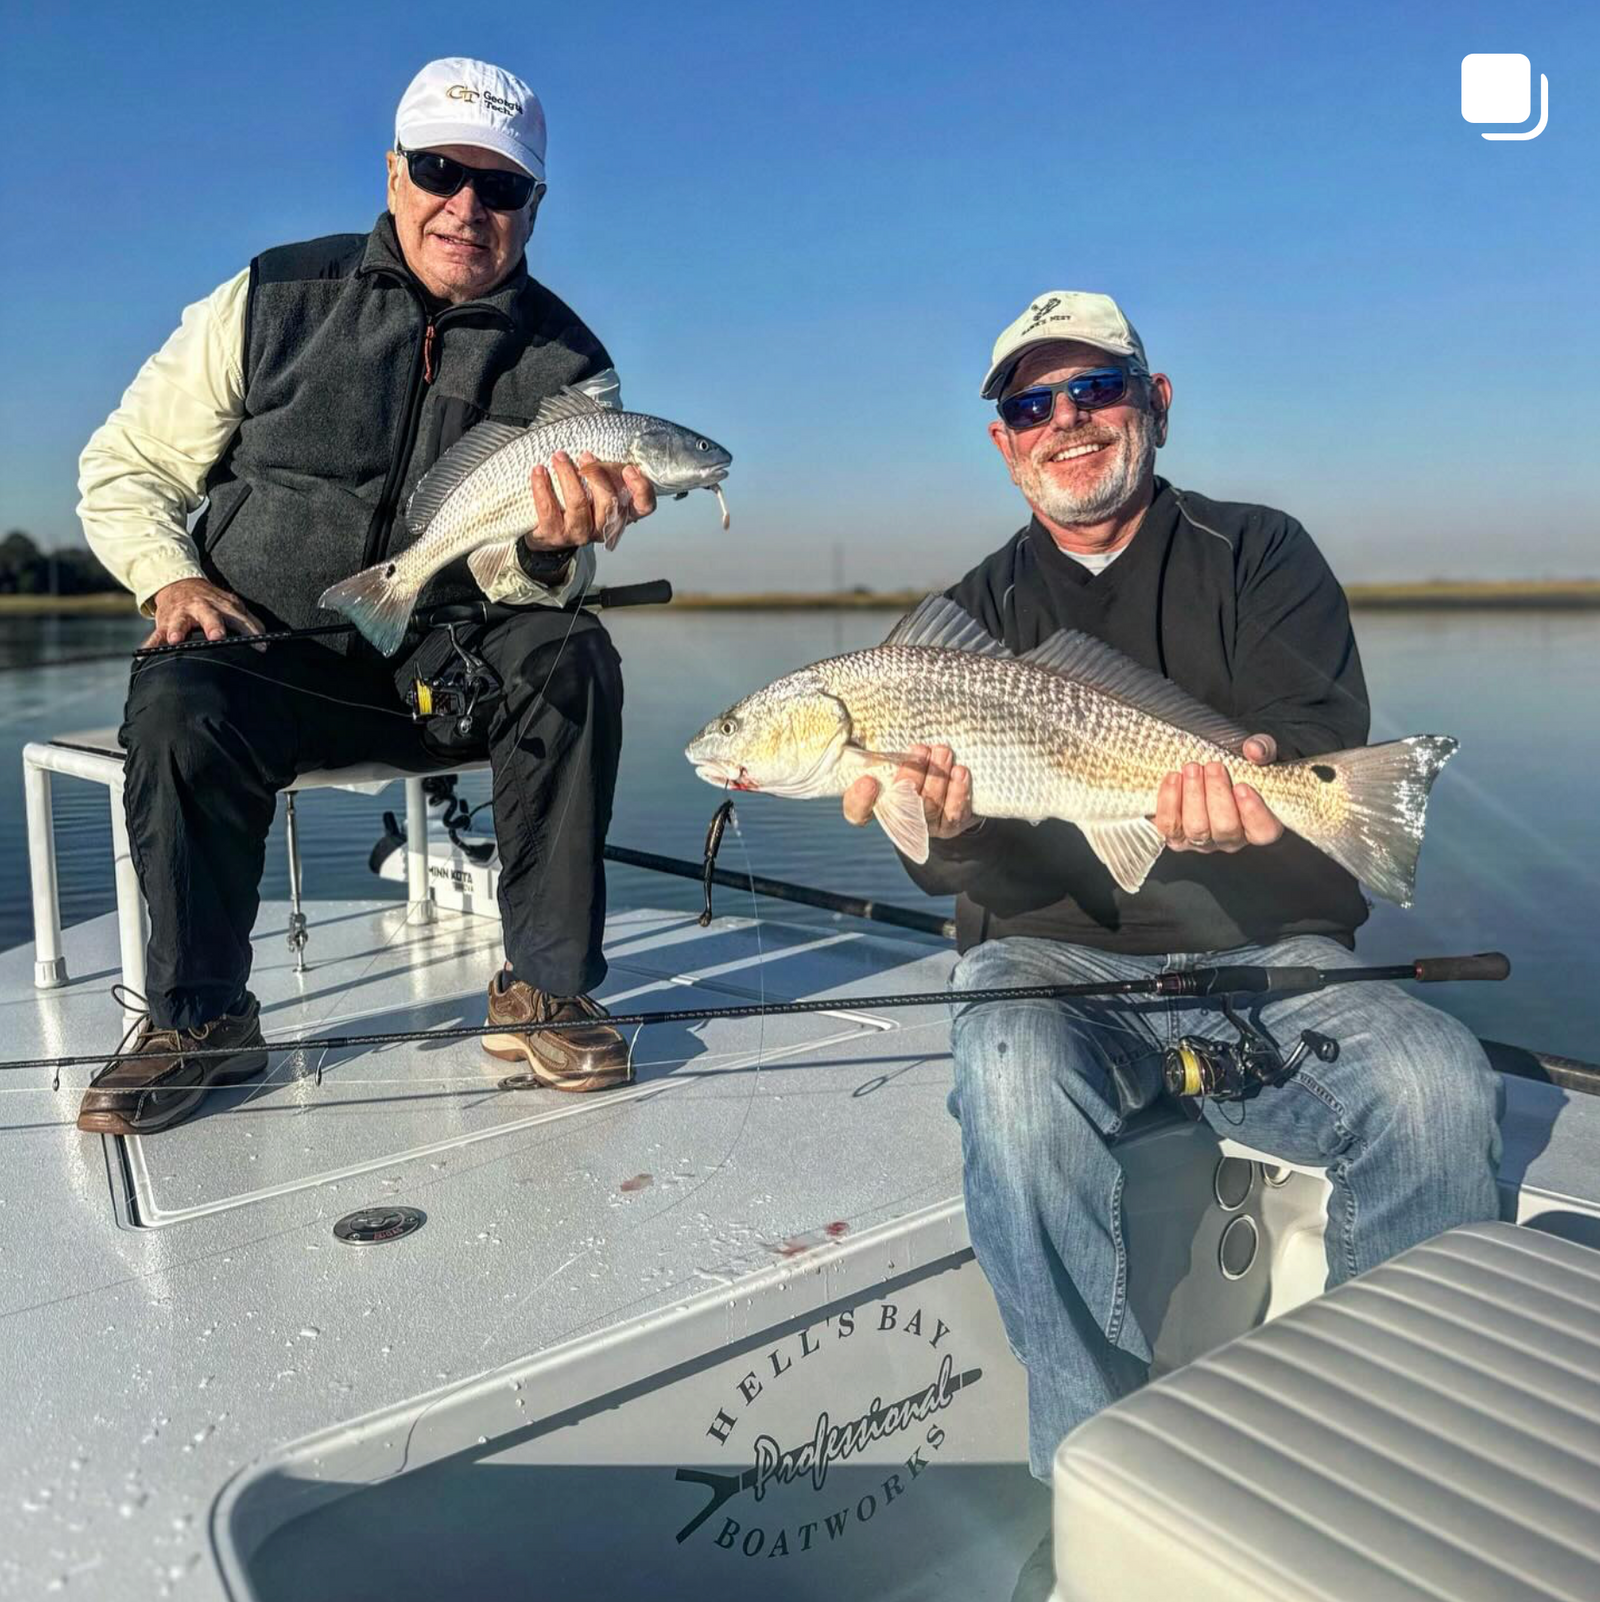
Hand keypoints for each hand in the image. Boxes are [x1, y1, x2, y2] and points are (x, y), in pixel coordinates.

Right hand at [144, 577, 264, 648]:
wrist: (180, 583)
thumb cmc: (211, 601)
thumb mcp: (231, 606)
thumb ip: (249, 622)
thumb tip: (266, 640)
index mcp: (222, 605)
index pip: (240, 619)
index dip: (251, 632)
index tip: (261, 646)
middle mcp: (202, 608)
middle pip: (209, 616)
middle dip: (213, 626)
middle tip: (217, 637)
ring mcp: (181, 614)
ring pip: (179, 623)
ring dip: (177, 631)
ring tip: (175, 640)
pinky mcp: (164, 621)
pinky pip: (156, 634)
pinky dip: (151, 643)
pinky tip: (146, 652)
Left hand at [526, 451, 656, 549]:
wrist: (548, 531)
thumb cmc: (577, 501)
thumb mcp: (597, 486)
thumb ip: (608, 470)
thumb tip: (608, 438)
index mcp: (620, 513)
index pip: (643, 506)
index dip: (640, 489)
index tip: (629, 469)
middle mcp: (603, 526)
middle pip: (609, 502)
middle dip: (597, 475)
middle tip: (585, 455)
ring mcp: (579, 533)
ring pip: (578, 503)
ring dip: (567, 475)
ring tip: (559, 456)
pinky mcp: (554, 535)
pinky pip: (549, 509)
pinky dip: (543, 486)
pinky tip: (539, 471)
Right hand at [842, 744, 979, 838]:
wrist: (942, 782)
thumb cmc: (909, 762)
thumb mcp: (887, 755)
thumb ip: (875, 747)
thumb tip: (857, 722)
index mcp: (874, 803)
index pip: (857, 810)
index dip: (860, 799)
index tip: (868, 781)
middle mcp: (897, 818)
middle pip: (900, 806)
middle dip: (911, 776)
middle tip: (920, 750)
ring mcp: (924, 825)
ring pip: (929, 808)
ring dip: (937, 778)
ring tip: (943, 751)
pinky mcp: (949, 825)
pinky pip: (954, 814)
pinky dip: (958, 792)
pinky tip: (960, 772)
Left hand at [1153, 735, 1282, 852]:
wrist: (1201, 772)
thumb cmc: (1236, 766)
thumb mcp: (1258, 754)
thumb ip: (1263, 749)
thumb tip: (1254, 750)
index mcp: (1257, 824)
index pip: (1263, 831)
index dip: (1254, 812)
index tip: (1242, 786)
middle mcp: (1230, 838)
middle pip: (1226, 828)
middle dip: (1217, 794)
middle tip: (1213, 767)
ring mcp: (1201, 840)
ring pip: (1196, 828)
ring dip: (1193, 795)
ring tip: (1192, 768)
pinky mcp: (1175, 835)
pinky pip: (1169, 825)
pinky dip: (1169, 801)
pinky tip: (1173, 777)